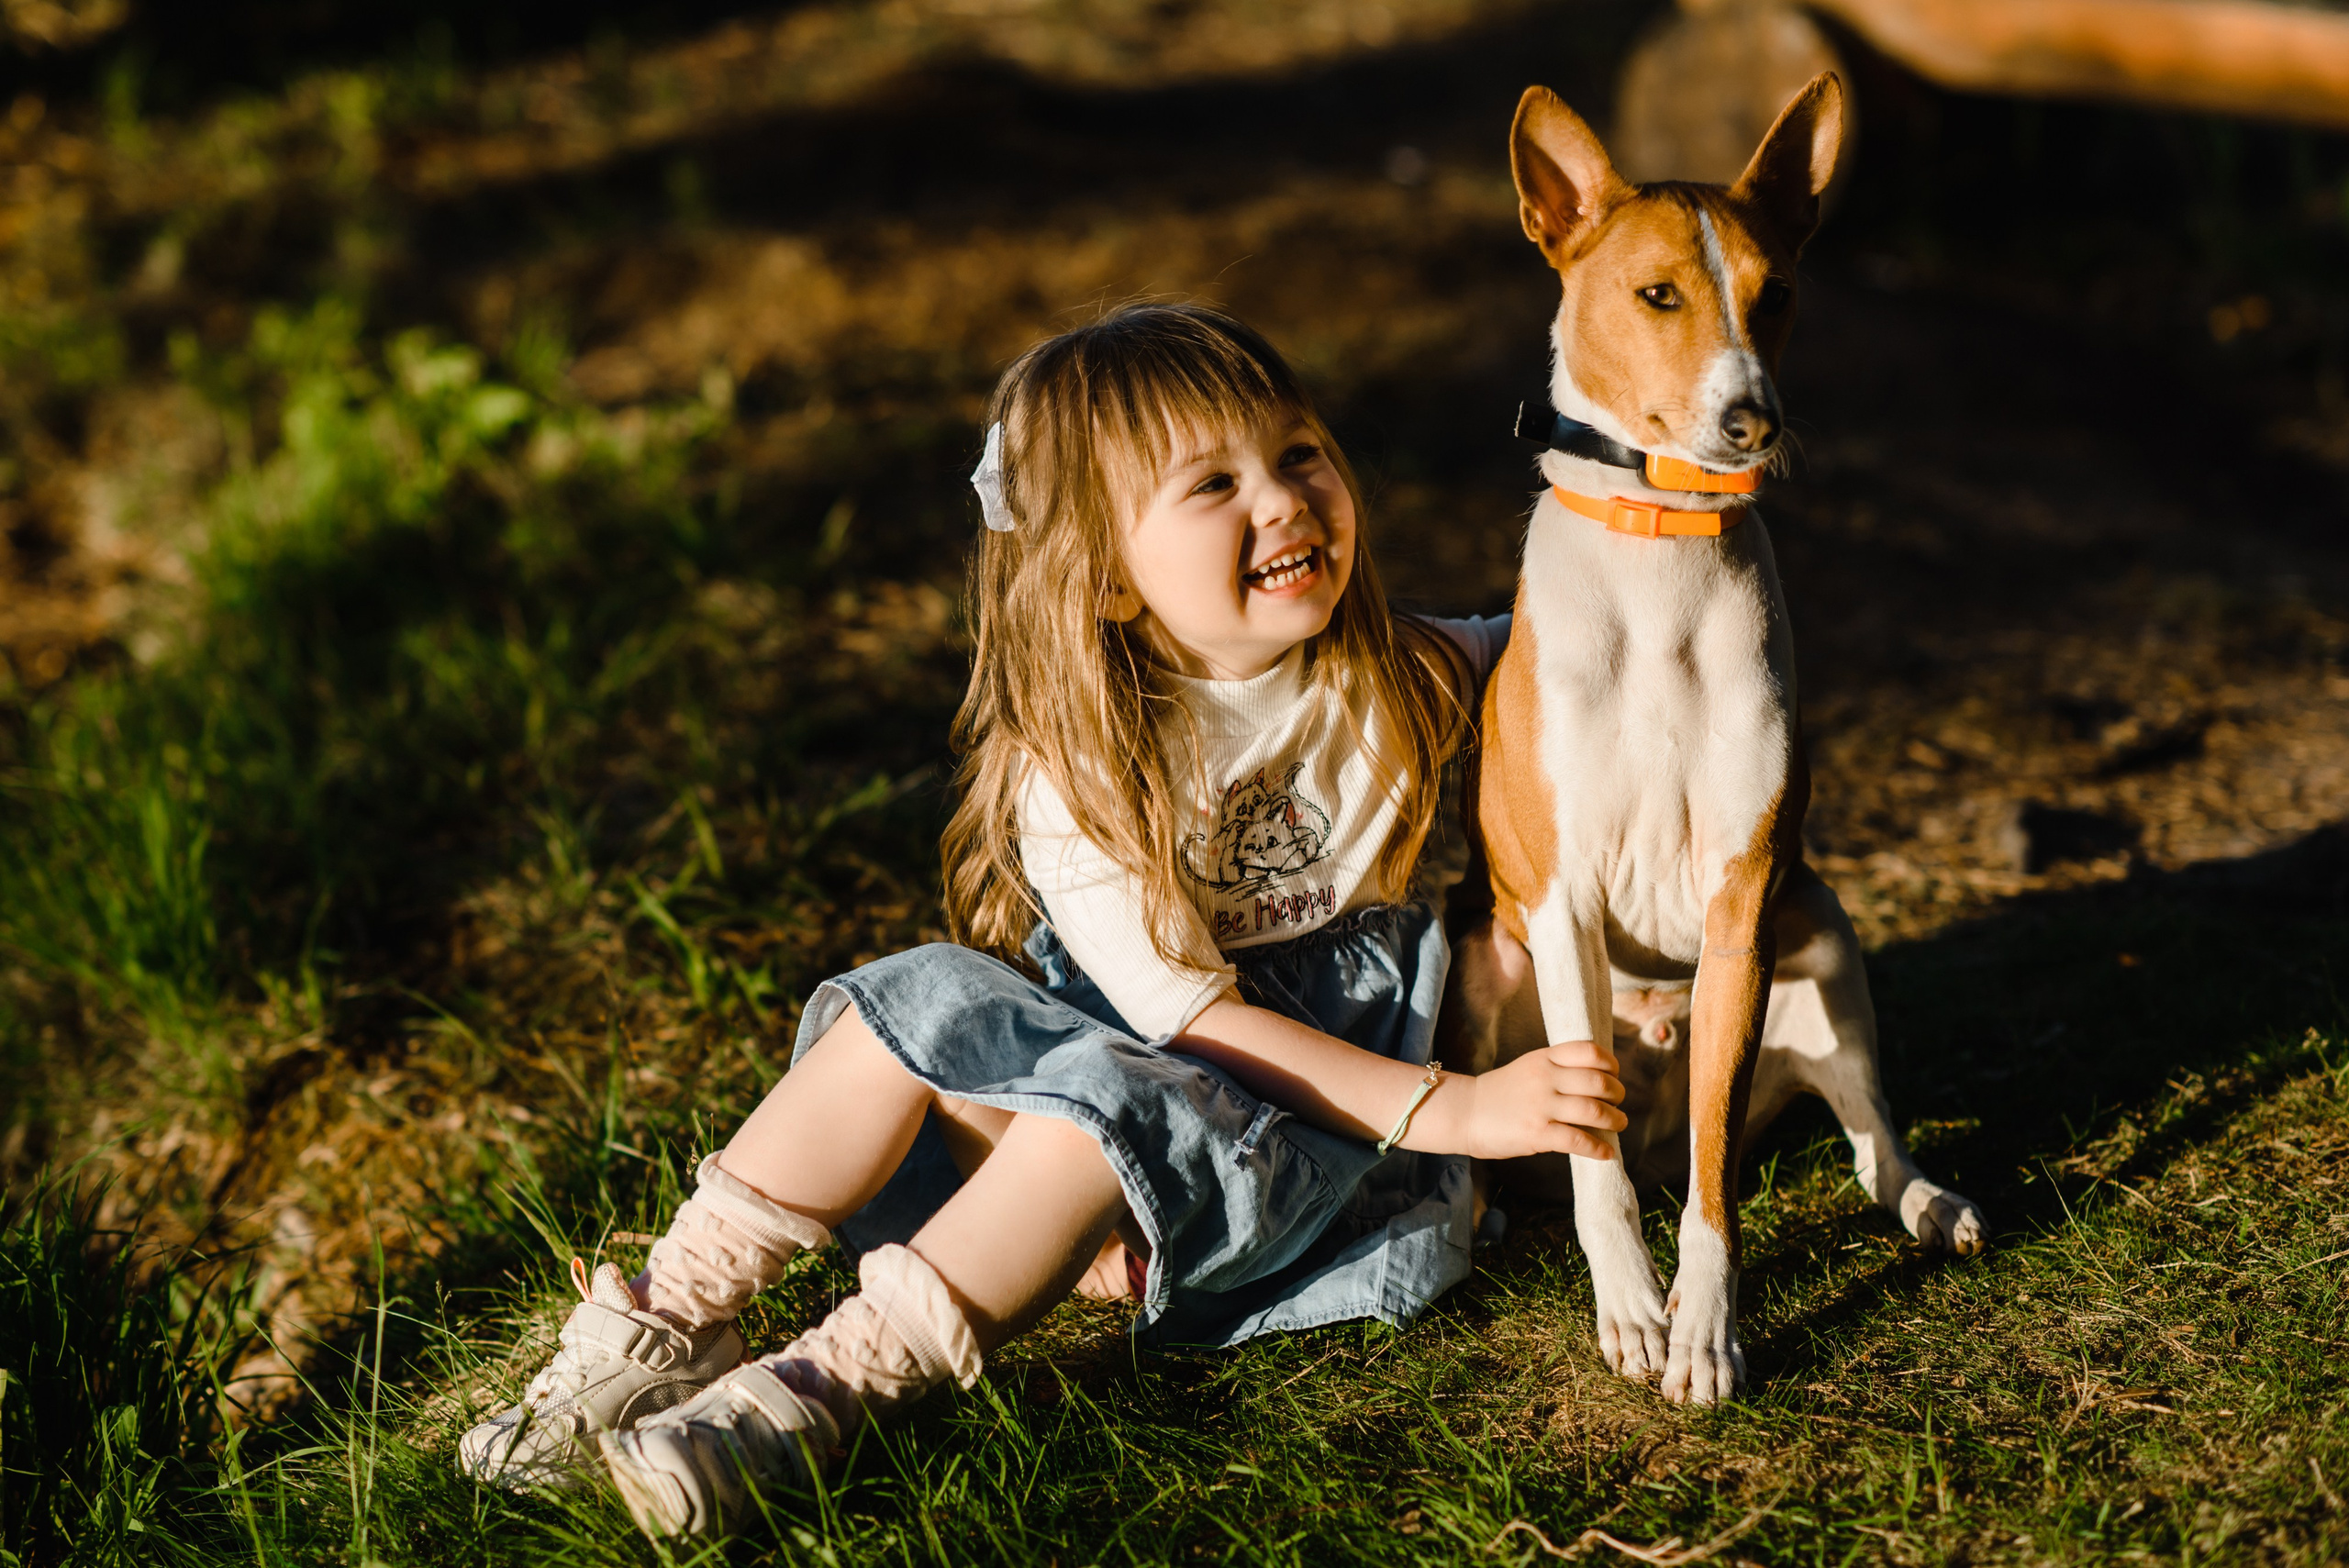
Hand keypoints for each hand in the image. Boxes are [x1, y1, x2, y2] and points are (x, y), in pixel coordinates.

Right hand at [1414, 1040, 1625, 1159]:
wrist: (1464, 1112)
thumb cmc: (1497, 1093)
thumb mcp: (1527, 1068)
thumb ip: (1555, 1069)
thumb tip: (1593, 1083)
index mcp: (1543, 1058)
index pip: (1589, 1051)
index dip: (1610, 1063)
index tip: (1614, 1074)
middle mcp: (1545, 1078)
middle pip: (1598, 1082)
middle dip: (1617, 1094)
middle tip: (1619, 1103)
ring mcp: (1541, 1106)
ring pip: (1594, 1111)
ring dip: (1614, 1120)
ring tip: (1619, 1124)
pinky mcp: (1537, 1133)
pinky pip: (1579, 1140)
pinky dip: (1598, 1148)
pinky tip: (1606, 1153)